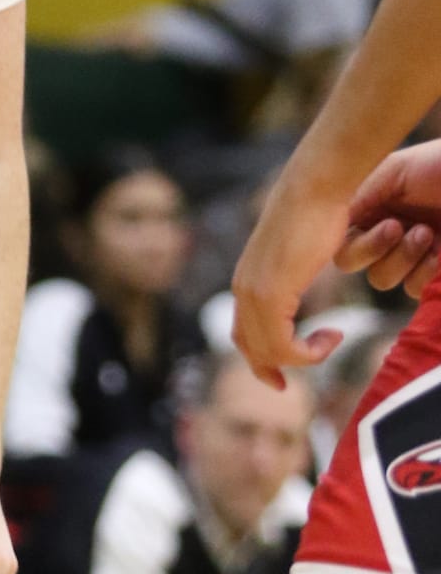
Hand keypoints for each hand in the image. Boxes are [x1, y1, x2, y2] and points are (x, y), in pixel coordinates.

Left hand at [232, 167, 359, 385]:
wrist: (312, 189)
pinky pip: (283, 344)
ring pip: (268, 351)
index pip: (241, 333)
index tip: (279, 376)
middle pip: (249, 348)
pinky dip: (308, 351)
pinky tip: (332, 335)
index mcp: (246, 280)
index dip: (258, 359)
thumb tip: (295, 278)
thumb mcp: (296, 252)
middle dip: (270, 370)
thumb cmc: (313, 213)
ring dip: (302, 358)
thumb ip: (288, 272)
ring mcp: (254, 293)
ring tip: (330, 340)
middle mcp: (243, 289)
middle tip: (289, 385)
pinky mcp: (271, 294)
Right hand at [331, 140, 440, 301]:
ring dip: (403, 260)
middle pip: (350, 262)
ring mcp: (408, 252)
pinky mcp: (433, 271)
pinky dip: (424, 274)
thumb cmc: (440, 165)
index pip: (338, 237)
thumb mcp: (396, 170)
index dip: (358, 241)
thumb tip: (329, 221)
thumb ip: (359, 193)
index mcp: (369, 204)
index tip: (391, 224)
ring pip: (381, 279)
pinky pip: (413, 289)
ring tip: (430, 234)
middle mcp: (382, 229)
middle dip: (375, 250)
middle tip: (403, 229)